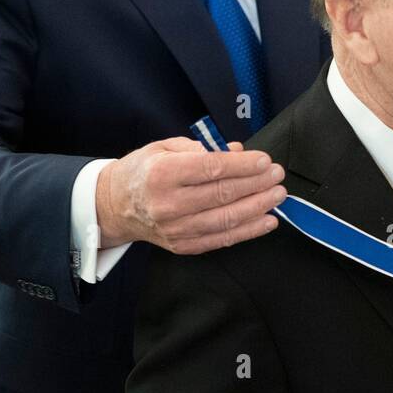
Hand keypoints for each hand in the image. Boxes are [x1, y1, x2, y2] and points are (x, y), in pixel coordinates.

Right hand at [95, 137, 285, 253]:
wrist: (114, 206)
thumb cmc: (142, 171)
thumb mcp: (164, 147)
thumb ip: (201, 147)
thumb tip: (237, 151)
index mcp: (162, 174)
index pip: (211, 169)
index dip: (243, 166)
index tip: (264, 160)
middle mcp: (168, 204)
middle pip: (223, 194)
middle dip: (257, 184)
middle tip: (277, 174)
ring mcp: (176, 228)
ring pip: (226, 219)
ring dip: (258, 206)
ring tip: (277, 195)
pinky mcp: (183, 245)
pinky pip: (222, 239)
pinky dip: (249, 231)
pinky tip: (267, 220)